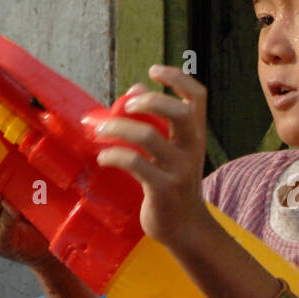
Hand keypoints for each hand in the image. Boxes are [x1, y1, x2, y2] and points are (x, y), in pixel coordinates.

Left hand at [93, 65, 210, 246]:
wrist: (184, 227)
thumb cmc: (172, 184)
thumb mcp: (171, 151)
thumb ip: (155, 120)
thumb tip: (134, 88)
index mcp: (196, 135)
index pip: (197, 97)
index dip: (177, 78)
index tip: (154, 70)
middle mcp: (192, 149)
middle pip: (179, 112)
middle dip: (149, 101)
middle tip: (126, 105)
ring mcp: (179, 170)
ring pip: (148, 136)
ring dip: (118, 128)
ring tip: (100, 131)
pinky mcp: (163, 189)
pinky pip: (134, 163)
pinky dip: (113, 155)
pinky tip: (104, 157)